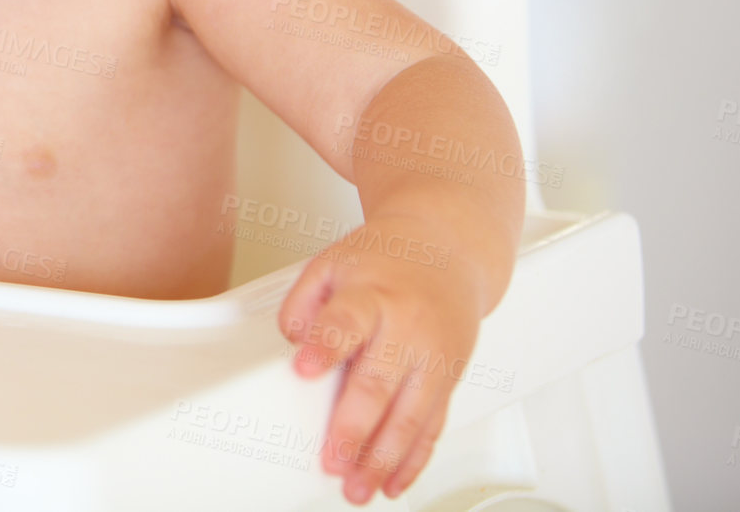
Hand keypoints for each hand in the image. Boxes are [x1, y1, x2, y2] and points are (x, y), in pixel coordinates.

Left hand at [277, 213, 481, 503]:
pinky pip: (433, 426)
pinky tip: (394, 482)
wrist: (447, 251)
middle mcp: (408, 330)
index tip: (305, 369)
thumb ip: (304, 299)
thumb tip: (292, 340)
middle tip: (332, 460)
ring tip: (358, 487)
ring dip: (384, 459)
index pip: (347, 321)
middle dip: (355, 428)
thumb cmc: (386, 260)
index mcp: (373, 295)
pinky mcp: (447, 380)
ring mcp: (433, 359)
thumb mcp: (334, 261)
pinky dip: (414, 459)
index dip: (326, 346)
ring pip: (411, 416)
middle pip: (380, 383)